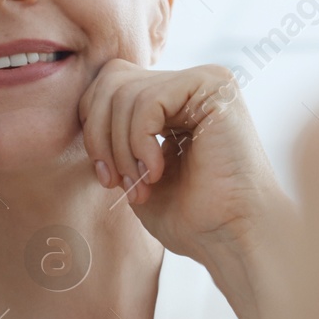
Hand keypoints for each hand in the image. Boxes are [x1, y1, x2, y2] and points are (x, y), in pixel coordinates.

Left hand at [78, 59, 294, 318]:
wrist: (234, 238)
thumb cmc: (191, 217)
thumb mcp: (134, 170)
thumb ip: (114, 133)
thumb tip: (84, 103)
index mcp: (174, 100)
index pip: (109, 86)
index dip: (95, 130)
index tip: (108, 178)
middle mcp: (190, 83)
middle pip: (112, 79)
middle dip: (101, 136)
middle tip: (117, 181)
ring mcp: (205, 80)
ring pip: (126, 91)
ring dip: (122, 148)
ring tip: (143, 185)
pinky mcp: (214, 86)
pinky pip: (148, 101)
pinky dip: (140, 142)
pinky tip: (158, 172)